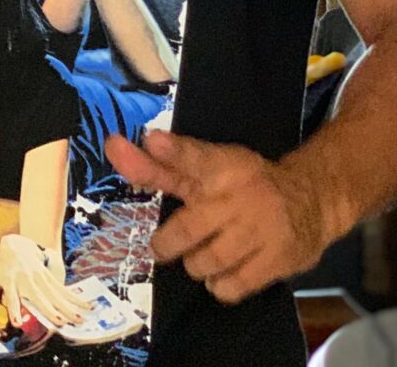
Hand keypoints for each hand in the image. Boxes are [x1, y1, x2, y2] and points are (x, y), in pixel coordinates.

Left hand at [0, 233, 88, 327]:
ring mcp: (40, 278)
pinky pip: (63, 289)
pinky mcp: (50, 277)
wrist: (17, 245)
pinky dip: (75, 298)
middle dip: (50, 310)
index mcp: (11, 283)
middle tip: (60, 322)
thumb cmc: (4, 266)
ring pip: (55, 294)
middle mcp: (27, 281)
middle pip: (40, 298)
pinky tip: (86, 306)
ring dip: (68, 307)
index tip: (18, 323)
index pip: (12, 298)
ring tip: (79, 319)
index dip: (15, 310)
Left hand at [106, 130, 327, 303]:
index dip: (171, 150)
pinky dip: (220, 285)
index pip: (193, 156)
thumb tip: (112, 147)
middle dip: (166, 244)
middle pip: (187, 228)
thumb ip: (157, 166)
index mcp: (219, 166)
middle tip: (163, 247)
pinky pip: (234, 285)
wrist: (312, 199)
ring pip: (207, 261)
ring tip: (200, 256)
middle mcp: (239, 195)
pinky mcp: (280, 258)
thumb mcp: (204, 169)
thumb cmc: (242, 185)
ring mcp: (263, 228)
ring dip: (195, 265)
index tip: (153, 140)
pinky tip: (223, 272)